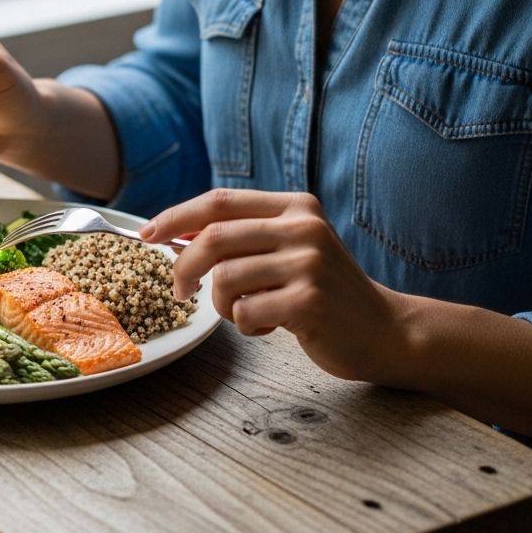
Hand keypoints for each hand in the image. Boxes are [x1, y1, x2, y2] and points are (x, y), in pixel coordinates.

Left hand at [141, 189, 409, 385]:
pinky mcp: (310, 301)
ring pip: (225, 279)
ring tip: (246, 312)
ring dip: (222, 305)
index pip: (219, 202)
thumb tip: (175, 235)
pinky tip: (269, 327)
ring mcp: (309, 263)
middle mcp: (304, 227)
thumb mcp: (288, 249)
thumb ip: (242, 238)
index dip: (176, 216)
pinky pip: (246, 313)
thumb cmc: (322, 292)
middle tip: (180, 291)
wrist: (384, 330)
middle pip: (214, 238)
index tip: (147, 233)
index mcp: (295, 206)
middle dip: (184, 266)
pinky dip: (245, 326)